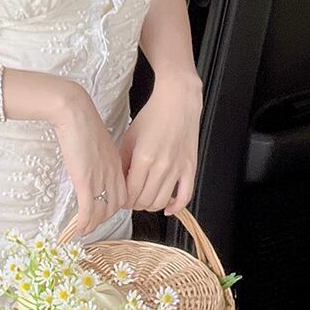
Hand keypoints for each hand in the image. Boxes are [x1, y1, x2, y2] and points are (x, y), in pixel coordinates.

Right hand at [51, 84, 129, 237]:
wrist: (74, 112)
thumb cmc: (82, 122)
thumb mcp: (97, 142)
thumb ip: (99, 157)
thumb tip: (92, 166)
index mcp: (117, 163)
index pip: (122, 193)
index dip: (114, 206)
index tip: (102, 211)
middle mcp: (112, 173)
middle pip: (115, 205)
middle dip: (104, 218)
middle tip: (92, 223)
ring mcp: (100, 177)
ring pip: (102, 210)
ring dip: (94, 223)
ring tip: (85, 229)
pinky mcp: (85, 180)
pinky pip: (88, 209)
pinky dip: (85, 222)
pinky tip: (79, 229)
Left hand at [118, 74, 202, 216]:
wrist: (177, 102)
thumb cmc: (153, 115)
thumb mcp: (129, 137)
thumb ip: (123, 162)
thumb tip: (119, 182)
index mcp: (143, 158)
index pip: (130, 193)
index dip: (123, 201)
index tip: (120, 199)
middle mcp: (161, 167)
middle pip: (144, 201)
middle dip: (134, 204)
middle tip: (130, 199)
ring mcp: (177, 169)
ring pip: (161, 202)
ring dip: (150, 206)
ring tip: (144, 199)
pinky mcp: (190, 168)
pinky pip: (185, 196)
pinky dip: (175, 207)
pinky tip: (167, 207)